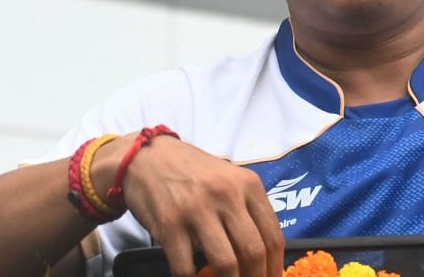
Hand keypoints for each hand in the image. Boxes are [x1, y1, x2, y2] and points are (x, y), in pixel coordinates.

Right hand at [106, 136, 282, 276]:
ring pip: (225, 263)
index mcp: (249, 185)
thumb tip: (263, 253)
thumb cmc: (194, 173)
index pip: (272, 235)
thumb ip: (247, 209)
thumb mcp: (230, 180)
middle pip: (253, 251)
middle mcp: (227, 196)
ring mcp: (198, 210)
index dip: (275, 266)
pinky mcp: (169, 224)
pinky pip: (186, 267)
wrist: (148, 158)